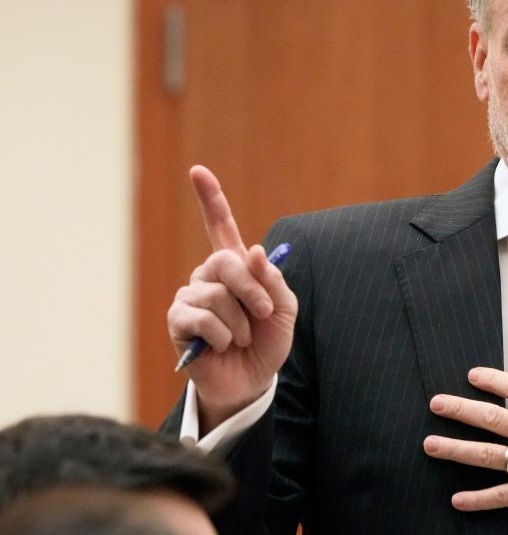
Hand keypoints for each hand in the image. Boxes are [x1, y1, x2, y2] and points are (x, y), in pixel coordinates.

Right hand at [167, 165, 297, 431]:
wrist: (252, 381)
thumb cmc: (267, 342)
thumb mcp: (284, 309)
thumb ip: (273, 280)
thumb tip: (255, 251)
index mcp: (235, 266)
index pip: (219, 225)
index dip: (209, 198)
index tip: (198, 171)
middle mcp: (209, 276)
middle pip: (225, 262)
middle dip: (252, 290)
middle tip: (265, 314)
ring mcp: (191, 297)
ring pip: (216, 295)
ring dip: (240, 323)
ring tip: (240, 339)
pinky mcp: (177, 322)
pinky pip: (201, 318)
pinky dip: (222, 336)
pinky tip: (222, 346)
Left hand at [423, 364, 507, 534]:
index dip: (493, 379)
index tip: (472, 375)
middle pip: (493, 419)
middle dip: (460, 409)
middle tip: (436, 403)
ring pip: (489, 455)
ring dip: (457, 449)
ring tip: (431, 444)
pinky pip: (504, 496)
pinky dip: (479, 499)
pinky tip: (458, 499)